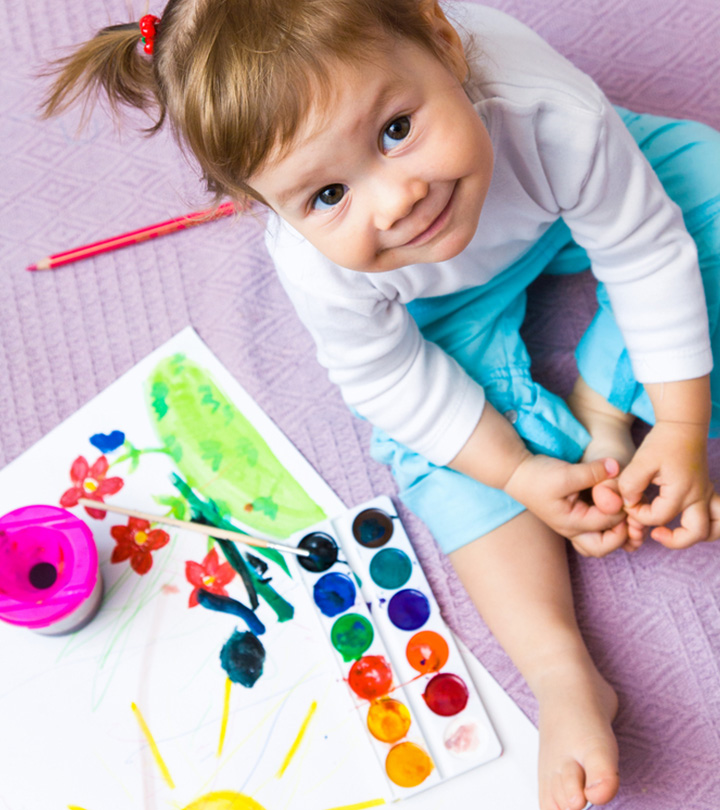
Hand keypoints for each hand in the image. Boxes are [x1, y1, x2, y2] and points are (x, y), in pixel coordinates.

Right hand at [504, 454, 626, 550]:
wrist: (517, 473)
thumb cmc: (537, 475)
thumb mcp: (566, 472)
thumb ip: (592, 472)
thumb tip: (616, 467)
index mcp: (571, 523)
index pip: (608, 522)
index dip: (622, 506)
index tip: (625, 489)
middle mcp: (572, 530)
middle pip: (604, 547)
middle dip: (621, 532)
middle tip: (626, 510)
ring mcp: (572, 526)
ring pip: (599, 544)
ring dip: (614, 533)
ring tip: (619, 512)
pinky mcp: (573, 517)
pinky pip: (594, 533)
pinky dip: (607, 526)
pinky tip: (610, 507)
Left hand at [619, 420, 714, 548]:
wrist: (683, 426)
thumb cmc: (662, 442)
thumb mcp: (640, 460)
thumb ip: (631, 484)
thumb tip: (628, 503)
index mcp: (682, 491)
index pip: (658, 517)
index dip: (637, 514)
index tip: (628, 502)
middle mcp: (699, 496)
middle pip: (695, 534)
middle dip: (673, 540)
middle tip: (654, 533)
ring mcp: (706, 495)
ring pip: (714, 529)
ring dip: (695, 536)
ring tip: (675, 532)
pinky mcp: (707, 492)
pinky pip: (715, 516)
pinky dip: (705, 525)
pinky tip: (683, 521)